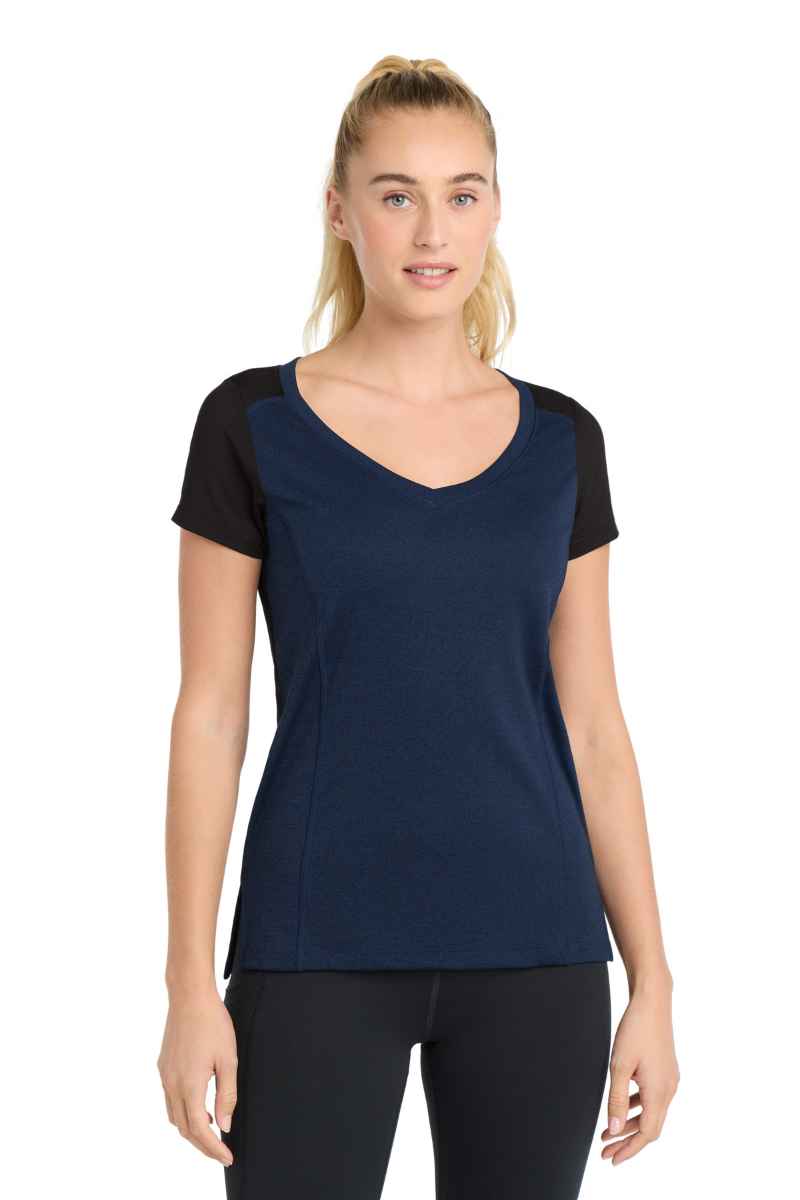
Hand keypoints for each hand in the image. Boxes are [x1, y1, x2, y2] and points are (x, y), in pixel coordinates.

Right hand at [157, 986, 237, 1167]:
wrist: (189, 997)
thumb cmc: (213, 1024)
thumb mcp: (228, 1059)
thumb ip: (226, 1095)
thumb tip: (224, 1125)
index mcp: (190, 1085)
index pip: (199, 1129)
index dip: (213, 1148)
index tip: (227, 1156)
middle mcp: (172, 1084)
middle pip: (184, 1128)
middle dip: (202, 1144)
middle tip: (221, 1151)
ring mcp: (165, 1075)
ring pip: (174, 1116)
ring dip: (191, 1129)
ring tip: (212, 1131)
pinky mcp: (163, 1067)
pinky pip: (170, 1099)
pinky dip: (183, 1112)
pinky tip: (199, 1105)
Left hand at [600, 979, 679, 1164]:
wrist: (653, 1001)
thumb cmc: (635, 1029)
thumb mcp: (619, 1066)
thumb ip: (616, 1100)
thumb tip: (614, 1131)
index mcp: (659, 1092)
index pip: (647, 1133)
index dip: (629, 1149)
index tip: (611, 1159)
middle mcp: (669, 1089)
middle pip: (650, 1127)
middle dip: (628, 1141)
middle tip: (606, 1151)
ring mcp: (669, 1080)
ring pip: (651, 1112)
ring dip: (631, 1124)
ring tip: (608, 1132)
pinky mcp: (666, 1070)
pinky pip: (653, 1098)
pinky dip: (637, 1107)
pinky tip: (622, 1106)